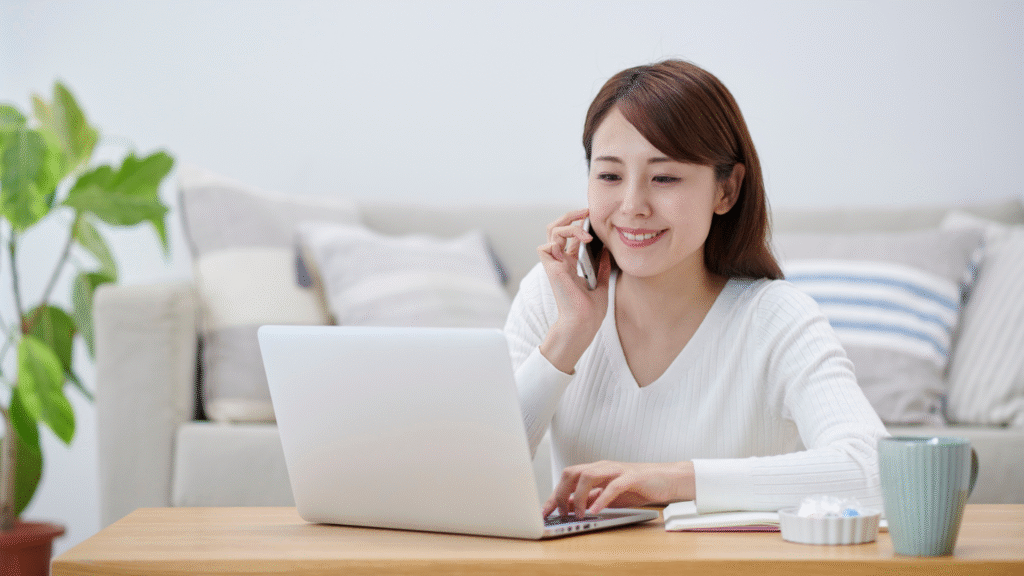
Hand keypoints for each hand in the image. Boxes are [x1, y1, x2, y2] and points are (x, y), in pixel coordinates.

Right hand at [537, 209, 611, 372]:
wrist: (584, 324)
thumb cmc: (590, 311)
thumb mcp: (602, 283)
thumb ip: (603, 266)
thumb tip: (608, 249)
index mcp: (569, 265)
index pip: (569, 237)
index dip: (579, 224)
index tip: (594, 218)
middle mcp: (560, 262)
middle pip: (557, 229)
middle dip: (570, 216)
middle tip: (587, 211)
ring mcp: (554, 264)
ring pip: (552, 231)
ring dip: (569, 223)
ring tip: (586, 223)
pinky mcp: (552, 268)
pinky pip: (548, 244)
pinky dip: (565, 235)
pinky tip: (583, 240)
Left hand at [542, 460, 695, 517]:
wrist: (668, 479)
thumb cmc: (639, 486)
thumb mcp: (611, 495)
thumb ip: (593, 499)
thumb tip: (573, 508)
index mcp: (596, 470)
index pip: (568, 478)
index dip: (554, 494)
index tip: (544, 511)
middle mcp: (603, 467)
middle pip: (572, 472)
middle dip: (561, 493)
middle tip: (561, 513)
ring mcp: (617, 470)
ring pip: (588, 475)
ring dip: (579, 497)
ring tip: (577, 514)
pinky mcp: (632, 477)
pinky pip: (613, 486)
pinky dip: (602, 498)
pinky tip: (596, 511)